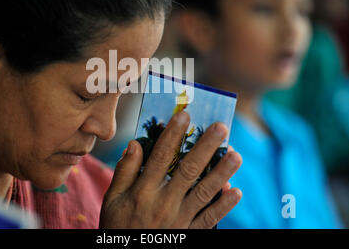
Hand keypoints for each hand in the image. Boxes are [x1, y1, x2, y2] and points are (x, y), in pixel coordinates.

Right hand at [100, 111, 241, 227]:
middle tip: (222, 128)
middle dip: (206, 147)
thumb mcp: (112, 200)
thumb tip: (134, 144)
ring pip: (205, 192)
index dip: (172, 135)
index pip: (160, 157)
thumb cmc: (118, 227)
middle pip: (188, 170)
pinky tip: (236, 191)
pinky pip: (210, 219)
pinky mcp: (189, 234)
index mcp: (143, 191)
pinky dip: (224, 206)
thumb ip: (124, 172)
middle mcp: (164, 203)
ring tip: (236, 155)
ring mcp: (179, 219)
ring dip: (222, 172)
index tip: (185, 115)